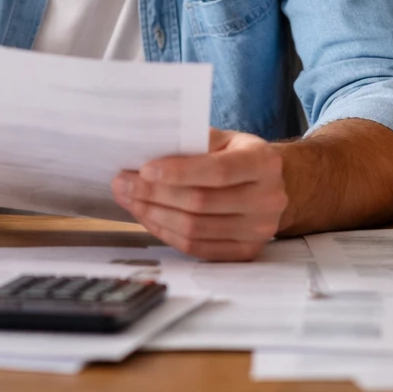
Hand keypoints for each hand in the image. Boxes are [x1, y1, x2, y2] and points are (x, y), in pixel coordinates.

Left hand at [112, 128, 286, 260]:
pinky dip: (166, 232)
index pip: (217, 171)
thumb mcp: (224, 139)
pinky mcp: (245, 252)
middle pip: (201, 203)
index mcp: (264, 163)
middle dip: (155, 193)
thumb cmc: (237, 156)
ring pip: (195, 228)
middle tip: (123, 183)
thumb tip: (146, 151)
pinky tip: (147, 217)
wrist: (269, 185)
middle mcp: (268, 199)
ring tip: (129, 199)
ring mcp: (259, 230)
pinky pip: (196, 248)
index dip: (178, 172)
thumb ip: (193, 142)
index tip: (144, 169)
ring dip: (154, 214)